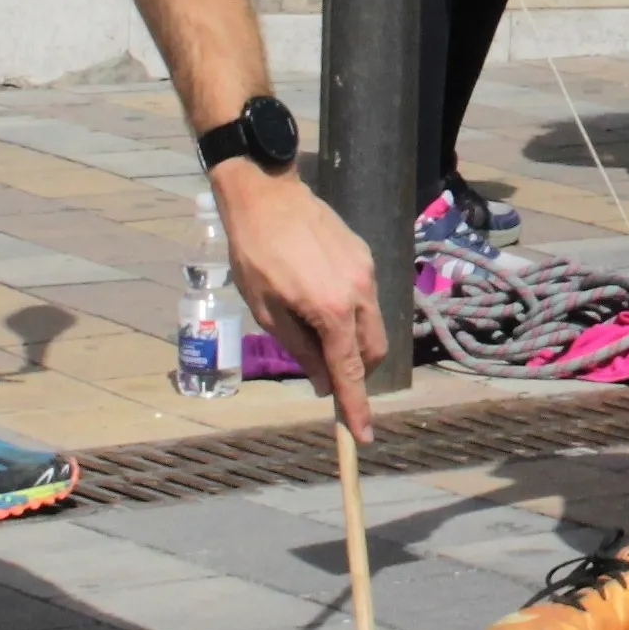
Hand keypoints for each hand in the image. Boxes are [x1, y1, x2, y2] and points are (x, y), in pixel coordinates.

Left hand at [212, 159, 382, 435]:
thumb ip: (300, 349)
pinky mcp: (364, 256)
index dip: (356, 407)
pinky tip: (320, 296)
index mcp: (331, 311)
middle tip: (326, 372)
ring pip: (373, 325)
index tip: (362, 435)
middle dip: (356, 371)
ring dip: (354, 341)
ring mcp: (366, 272)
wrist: (266, 194)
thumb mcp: (267, 311)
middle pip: (373, 351)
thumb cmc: (255, 254)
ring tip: (315, 327)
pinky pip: (367, 298)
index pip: (350, 371)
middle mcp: (359, 293)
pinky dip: (352, 313)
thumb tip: (323, 383)